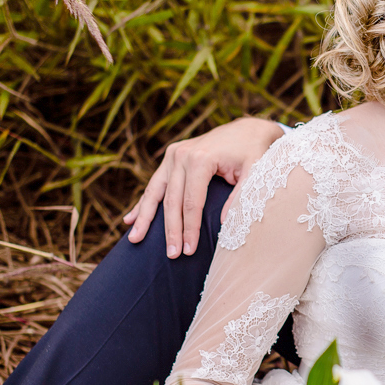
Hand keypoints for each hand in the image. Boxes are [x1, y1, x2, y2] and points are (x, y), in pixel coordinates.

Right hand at [123, 117, 283, 257]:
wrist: (246, 130)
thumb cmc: (253, 152)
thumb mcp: (254, 172)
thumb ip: (240, 196)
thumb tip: (223, 224)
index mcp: (201, 159)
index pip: (191, 202)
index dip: (190, 228)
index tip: (189, 250)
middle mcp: (182, 155)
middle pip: (172, 200)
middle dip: (171, 230)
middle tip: (171, 255)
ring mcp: (173, 155)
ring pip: (155, 192)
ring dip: (145, 218)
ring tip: (134, 240)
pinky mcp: (171, 156)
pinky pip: (155, 183)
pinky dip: (143, 202)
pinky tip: (130, 220)